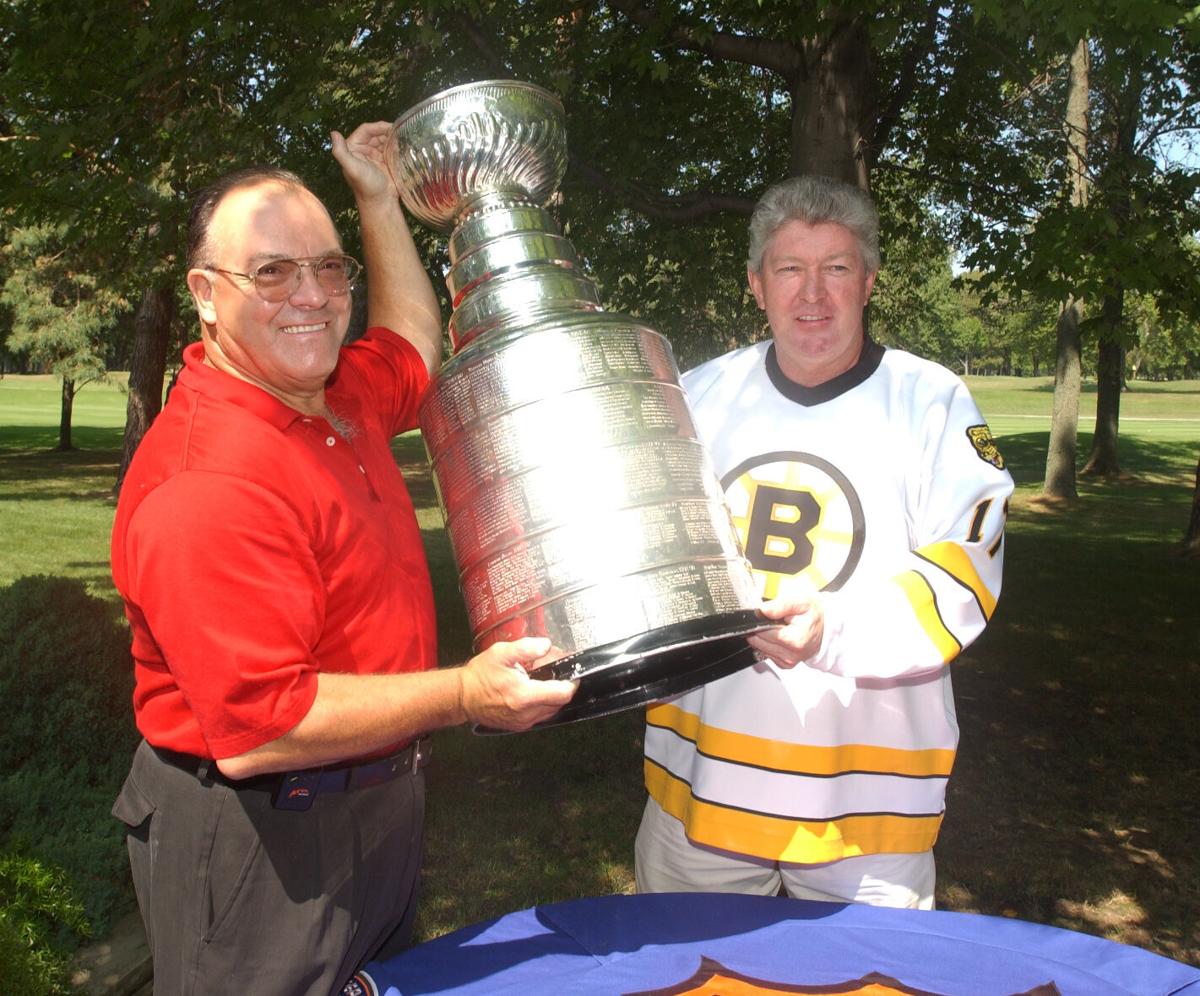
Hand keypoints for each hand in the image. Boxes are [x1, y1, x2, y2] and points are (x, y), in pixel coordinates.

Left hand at [331, 122, 396, 203]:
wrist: (381, 203)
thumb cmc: (366, 187)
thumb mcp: (352, 168)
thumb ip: (341, 152)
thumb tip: (333, 133)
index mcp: (352, 148)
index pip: (365, 130)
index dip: (378, 127)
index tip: (391, 127)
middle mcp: (363, 150)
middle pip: (376, 133)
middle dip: (387, 132)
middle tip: (400, 132)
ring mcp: (374, 155)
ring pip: (384, 140)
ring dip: (393, 138)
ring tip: (403, 139)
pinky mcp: (385, 161)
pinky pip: (391, 148)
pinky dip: (397, 146)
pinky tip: (404, 146)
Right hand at [458, 637, 576, 730]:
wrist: (462, 696)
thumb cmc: (480, 675)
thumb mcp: (501, 653)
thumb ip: (526, 648)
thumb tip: (546, 645)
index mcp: (524, 695)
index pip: (562, 694)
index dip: (571, 682)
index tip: (570, 673)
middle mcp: (526, 713)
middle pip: (559, 703)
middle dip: (560, 687)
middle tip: (552, 672)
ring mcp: (523, 722)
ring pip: (551, 711)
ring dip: (552, 697)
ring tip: (541, 681)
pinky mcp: (519, 726)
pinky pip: (540, 716)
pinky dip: (542, 704)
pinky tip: (532, 692)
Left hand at [748, 595, 823, 668]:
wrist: (825, 627)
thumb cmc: (813, 614)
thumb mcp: (801, 602)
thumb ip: (781, 605)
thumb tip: (763, 610)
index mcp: (795, 640)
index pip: (763, 631)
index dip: (762, 620)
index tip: (769, 615)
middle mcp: (791, 655)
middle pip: (759, 641)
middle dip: (761, 629)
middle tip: (776, 621)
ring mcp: (788, 661)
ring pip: (760, 648)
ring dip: (764, 637)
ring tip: (778, 628)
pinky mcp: (785, 664)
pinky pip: (767, 654)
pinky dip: (769, 645)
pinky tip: (779, 637)